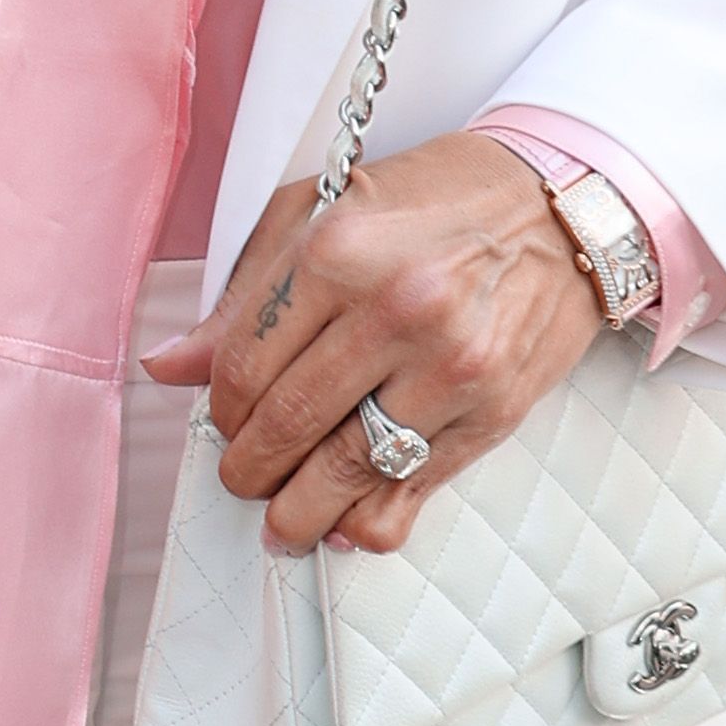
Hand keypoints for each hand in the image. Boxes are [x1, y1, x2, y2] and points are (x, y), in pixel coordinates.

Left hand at [140, 133, 602, 555]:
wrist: (557, 205)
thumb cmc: (428, 200)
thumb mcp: (319, 212)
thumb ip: (243, 295)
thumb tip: (168, 366)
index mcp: (337, 254)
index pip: (246, 367)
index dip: (220, 413)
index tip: (221, 425)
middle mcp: (395, 310)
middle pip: (290, 424)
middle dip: (251, 470)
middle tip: (242, 481)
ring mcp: (451, 366)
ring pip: (348, 470)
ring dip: (301, 511)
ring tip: (282, 522)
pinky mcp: (494, 411)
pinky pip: (416, 488)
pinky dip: (372, 521)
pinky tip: (347, 525)